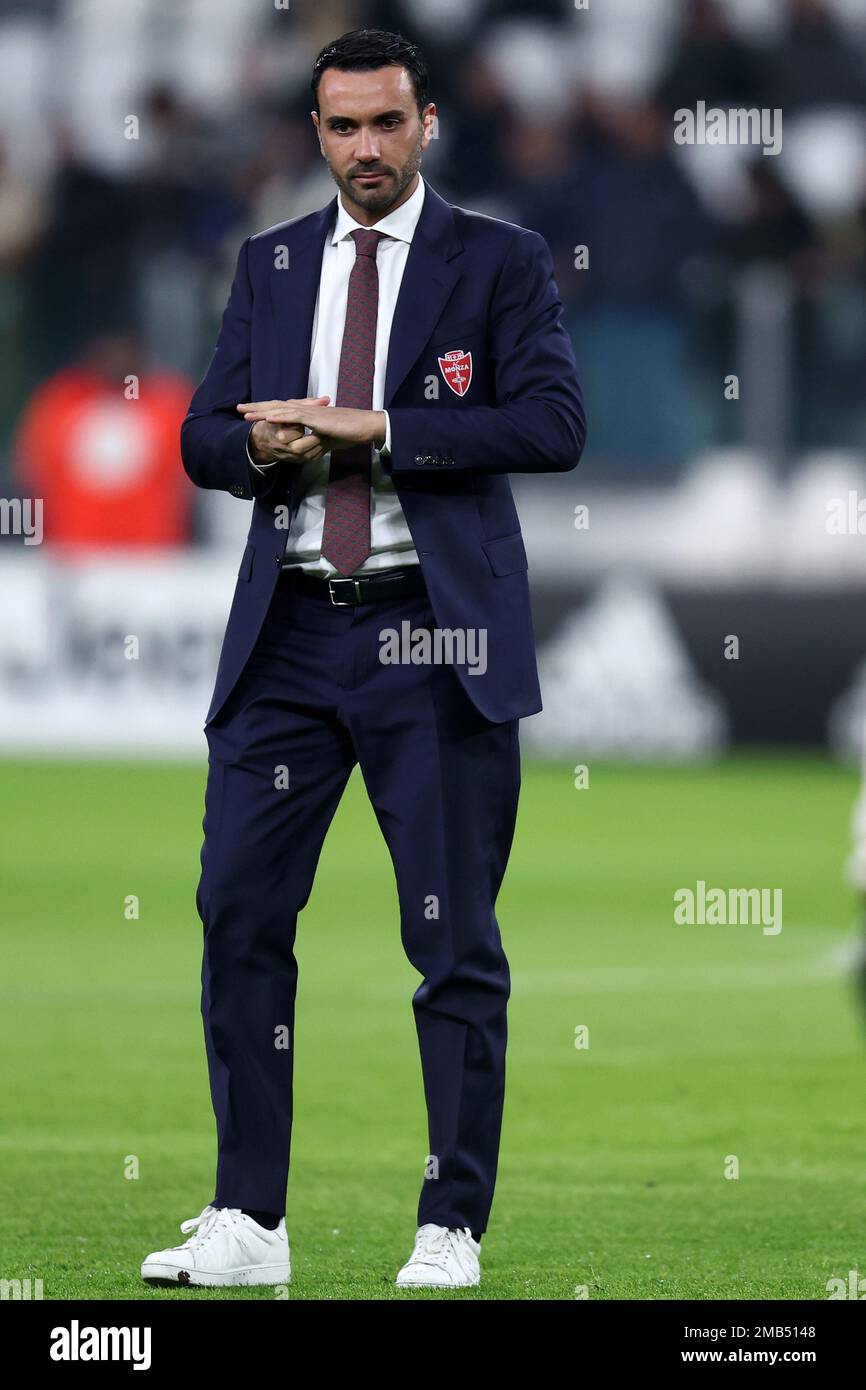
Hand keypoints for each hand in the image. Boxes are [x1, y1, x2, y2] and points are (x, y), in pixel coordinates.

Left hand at [237, 400, 385, 463]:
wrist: (363, 426)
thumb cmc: (348, 432)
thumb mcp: (324, 439)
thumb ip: (311, 440)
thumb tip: (299, 447)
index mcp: (307, 413)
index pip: (282, 410)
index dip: (265, 411)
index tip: (250, 413)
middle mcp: (306, 409)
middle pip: (276, 406)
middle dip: (256, 408)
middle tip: (239, 409)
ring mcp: (310, 412)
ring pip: (281, 410)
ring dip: (262, 412)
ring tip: (246, 415)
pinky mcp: (316, 418)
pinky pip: (294, 416)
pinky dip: (280, 416)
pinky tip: (267, 418)